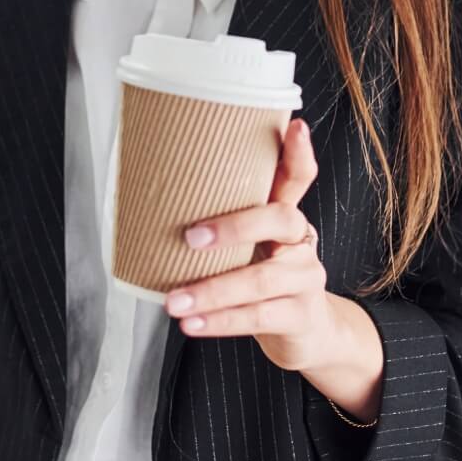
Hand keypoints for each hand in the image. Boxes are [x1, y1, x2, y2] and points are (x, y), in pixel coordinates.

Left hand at [163, 118, 338, 373]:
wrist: (308, 333)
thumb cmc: (263, 277)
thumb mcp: (252, 245)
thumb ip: (223, 222)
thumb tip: (153, 199)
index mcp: (286, 216)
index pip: (299, 176)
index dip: (298, 153)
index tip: (294, 127)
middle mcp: (301, 240)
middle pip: (280, 219)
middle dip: (235, 226)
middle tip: (190, 237)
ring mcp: (305, 278)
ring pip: (261, 279)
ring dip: (212, 291)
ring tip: (174, 302)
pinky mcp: (300, 315)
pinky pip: (259, 316)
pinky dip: (222, 321)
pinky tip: (194, 324)